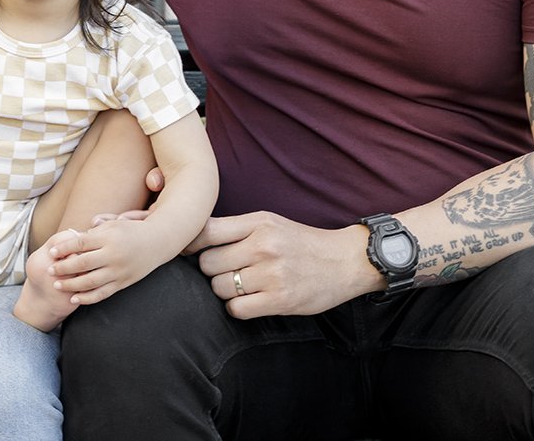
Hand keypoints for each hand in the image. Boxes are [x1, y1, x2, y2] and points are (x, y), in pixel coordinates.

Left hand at [38, 218, 170, 305]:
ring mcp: (118, 270)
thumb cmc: (131, 231)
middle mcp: (113, 254)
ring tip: (56, 285)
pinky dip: (87, 297)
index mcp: (108, 237)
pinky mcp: (123, 283)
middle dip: (63, 267)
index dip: (63, 248)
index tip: (51, 251)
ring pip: (90, 281)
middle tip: (49, 269)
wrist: (157, 243)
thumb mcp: (114, 223)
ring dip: (70, 284)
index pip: (80, 243)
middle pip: (82, 263)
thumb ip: (93, 229)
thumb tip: (73, 234)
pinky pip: (102, 293)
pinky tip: (74, 298)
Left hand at [190, 212, 374, 317]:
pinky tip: (249, 301)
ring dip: (224, 290)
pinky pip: (236, 309)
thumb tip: (192, 238)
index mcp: (258, 223)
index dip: (190, 243)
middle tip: (226, 271)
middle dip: (211, 270)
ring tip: (241, 286)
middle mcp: (264, 246)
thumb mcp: (270, 223)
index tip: (188, 251)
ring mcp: (272, 274)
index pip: (206, 231)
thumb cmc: (301, 242)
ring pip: (220, 287)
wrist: (345, 261)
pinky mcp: (280, 300)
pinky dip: (237, 308)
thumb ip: (236, 229)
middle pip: (208, 263)